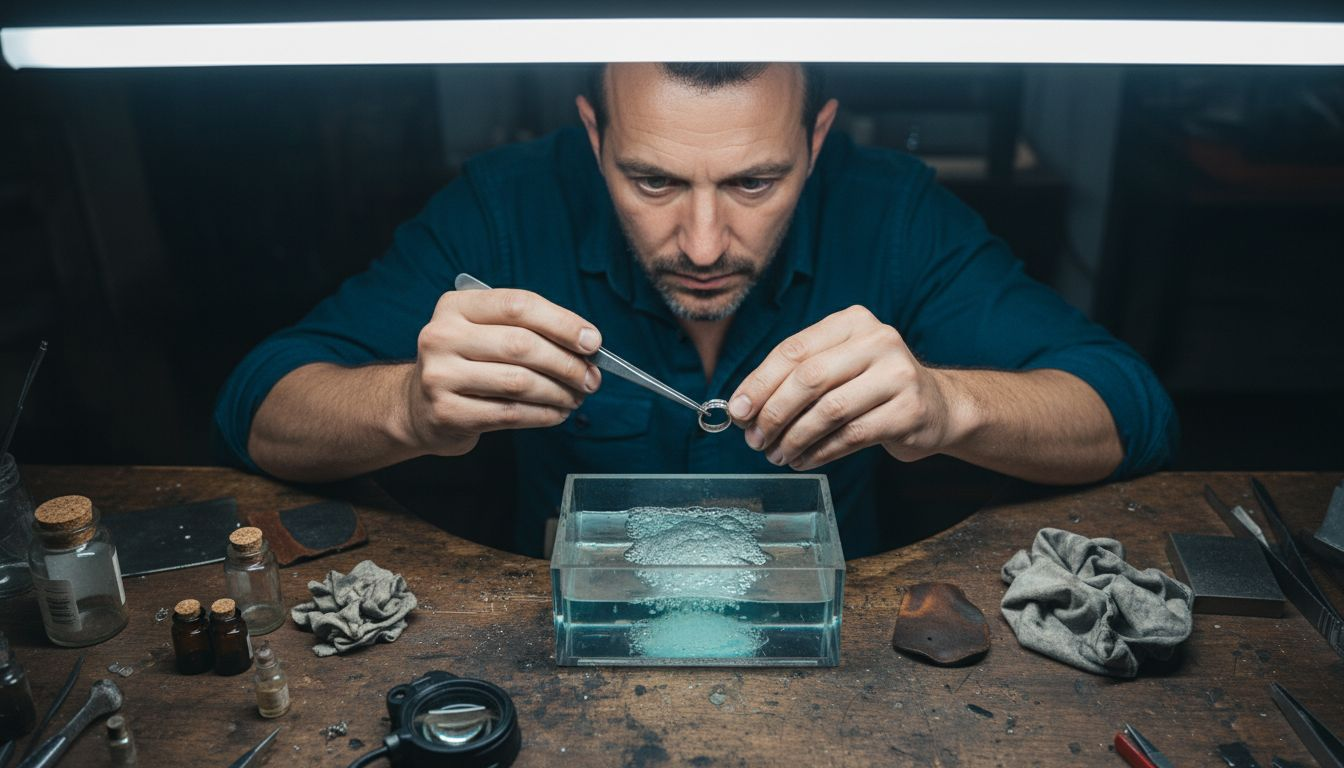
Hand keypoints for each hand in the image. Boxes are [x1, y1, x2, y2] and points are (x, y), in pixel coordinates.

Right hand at [401, 288, 602, 454]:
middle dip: (567, 363)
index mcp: (456, 306)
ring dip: (559, 392)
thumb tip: (587, 345)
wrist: (418, 406)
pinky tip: (557, 413)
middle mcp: (441, 336)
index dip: (562, 323)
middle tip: (592, 378)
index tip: (593, 342)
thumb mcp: (485, 333)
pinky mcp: (446, 412)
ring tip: (577, 397)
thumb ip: (527, 330)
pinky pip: (510, 414)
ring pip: (519, 382)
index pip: (518, 305)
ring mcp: (440, 375)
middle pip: (522, 345)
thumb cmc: (468, 363)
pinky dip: (543, 414)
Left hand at [728, 306, 958, 470]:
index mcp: (852, 322)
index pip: (794, 350)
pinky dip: (820, 452)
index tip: (737, 411)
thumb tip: (743, 408)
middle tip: (755, 439)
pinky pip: (851, 436)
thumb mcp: (838, 366)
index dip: (759, 383)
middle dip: (774, 413)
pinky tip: (804, 459)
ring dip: (794, 438)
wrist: (937, 406)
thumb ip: (795, 378)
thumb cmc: (872, 386)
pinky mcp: (909, 411)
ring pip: (829, 411)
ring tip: (777, 454)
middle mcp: (879, 340)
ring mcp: (899, 375)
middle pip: (809, 378)